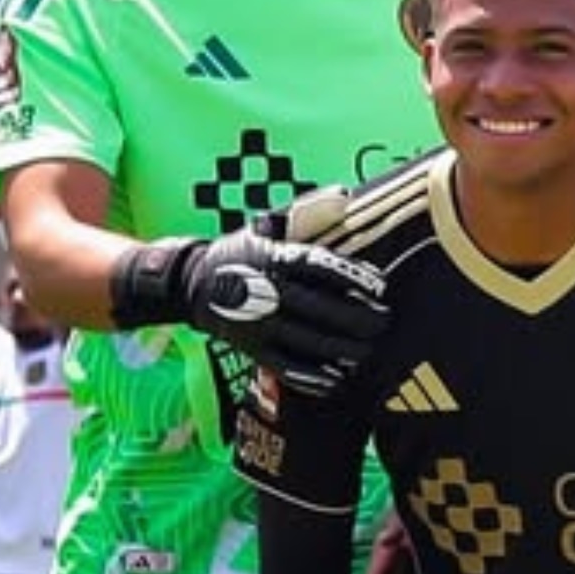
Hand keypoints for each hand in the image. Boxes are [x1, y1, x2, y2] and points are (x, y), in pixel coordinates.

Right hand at [109, 231, 390, 394]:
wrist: (190, 284)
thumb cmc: (241, 252)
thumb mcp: (267, 226)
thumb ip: (306, 211)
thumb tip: (343, 194)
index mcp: (275, 258)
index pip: (320, 267)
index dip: (353, 277)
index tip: (380, 287)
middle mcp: (269, 292)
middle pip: (321, 308)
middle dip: (358, 318)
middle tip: (384, 322)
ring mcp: (260, 324)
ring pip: (308, 341)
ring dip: (343, 349)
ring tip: (369, 350)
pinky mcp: (252, 348)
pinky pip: (286, 367)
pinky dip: (313, 377)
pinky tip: (338, 379)